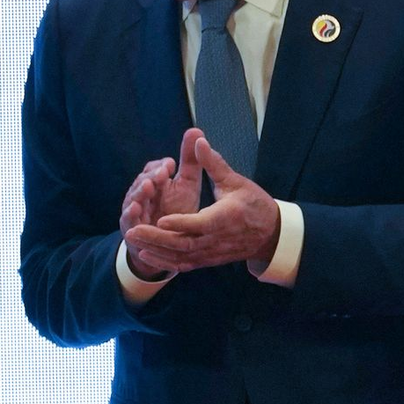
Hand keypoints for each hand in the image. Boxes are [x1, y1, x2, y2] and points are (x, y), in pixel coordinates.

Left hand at [125, 137, 279, 272]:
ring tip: (133, 241)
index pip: (200, 223)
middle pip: (184, 243)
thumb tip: (198, 140)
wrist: (270, 234)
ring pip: (181, 256)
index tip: (160, 219)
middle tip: (132, 231)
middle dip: (157, 239)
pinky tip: (147, 254)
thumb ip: (214, 163)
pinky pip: (184, 263)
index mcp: (226, 217)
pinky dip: (165, 260)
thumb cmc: (253, 203)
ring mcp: (212, 252)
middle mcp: (217, 239)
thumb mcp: (236, 181)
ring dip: (156, 251)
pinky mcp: (208, 260)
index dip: (180, 223)